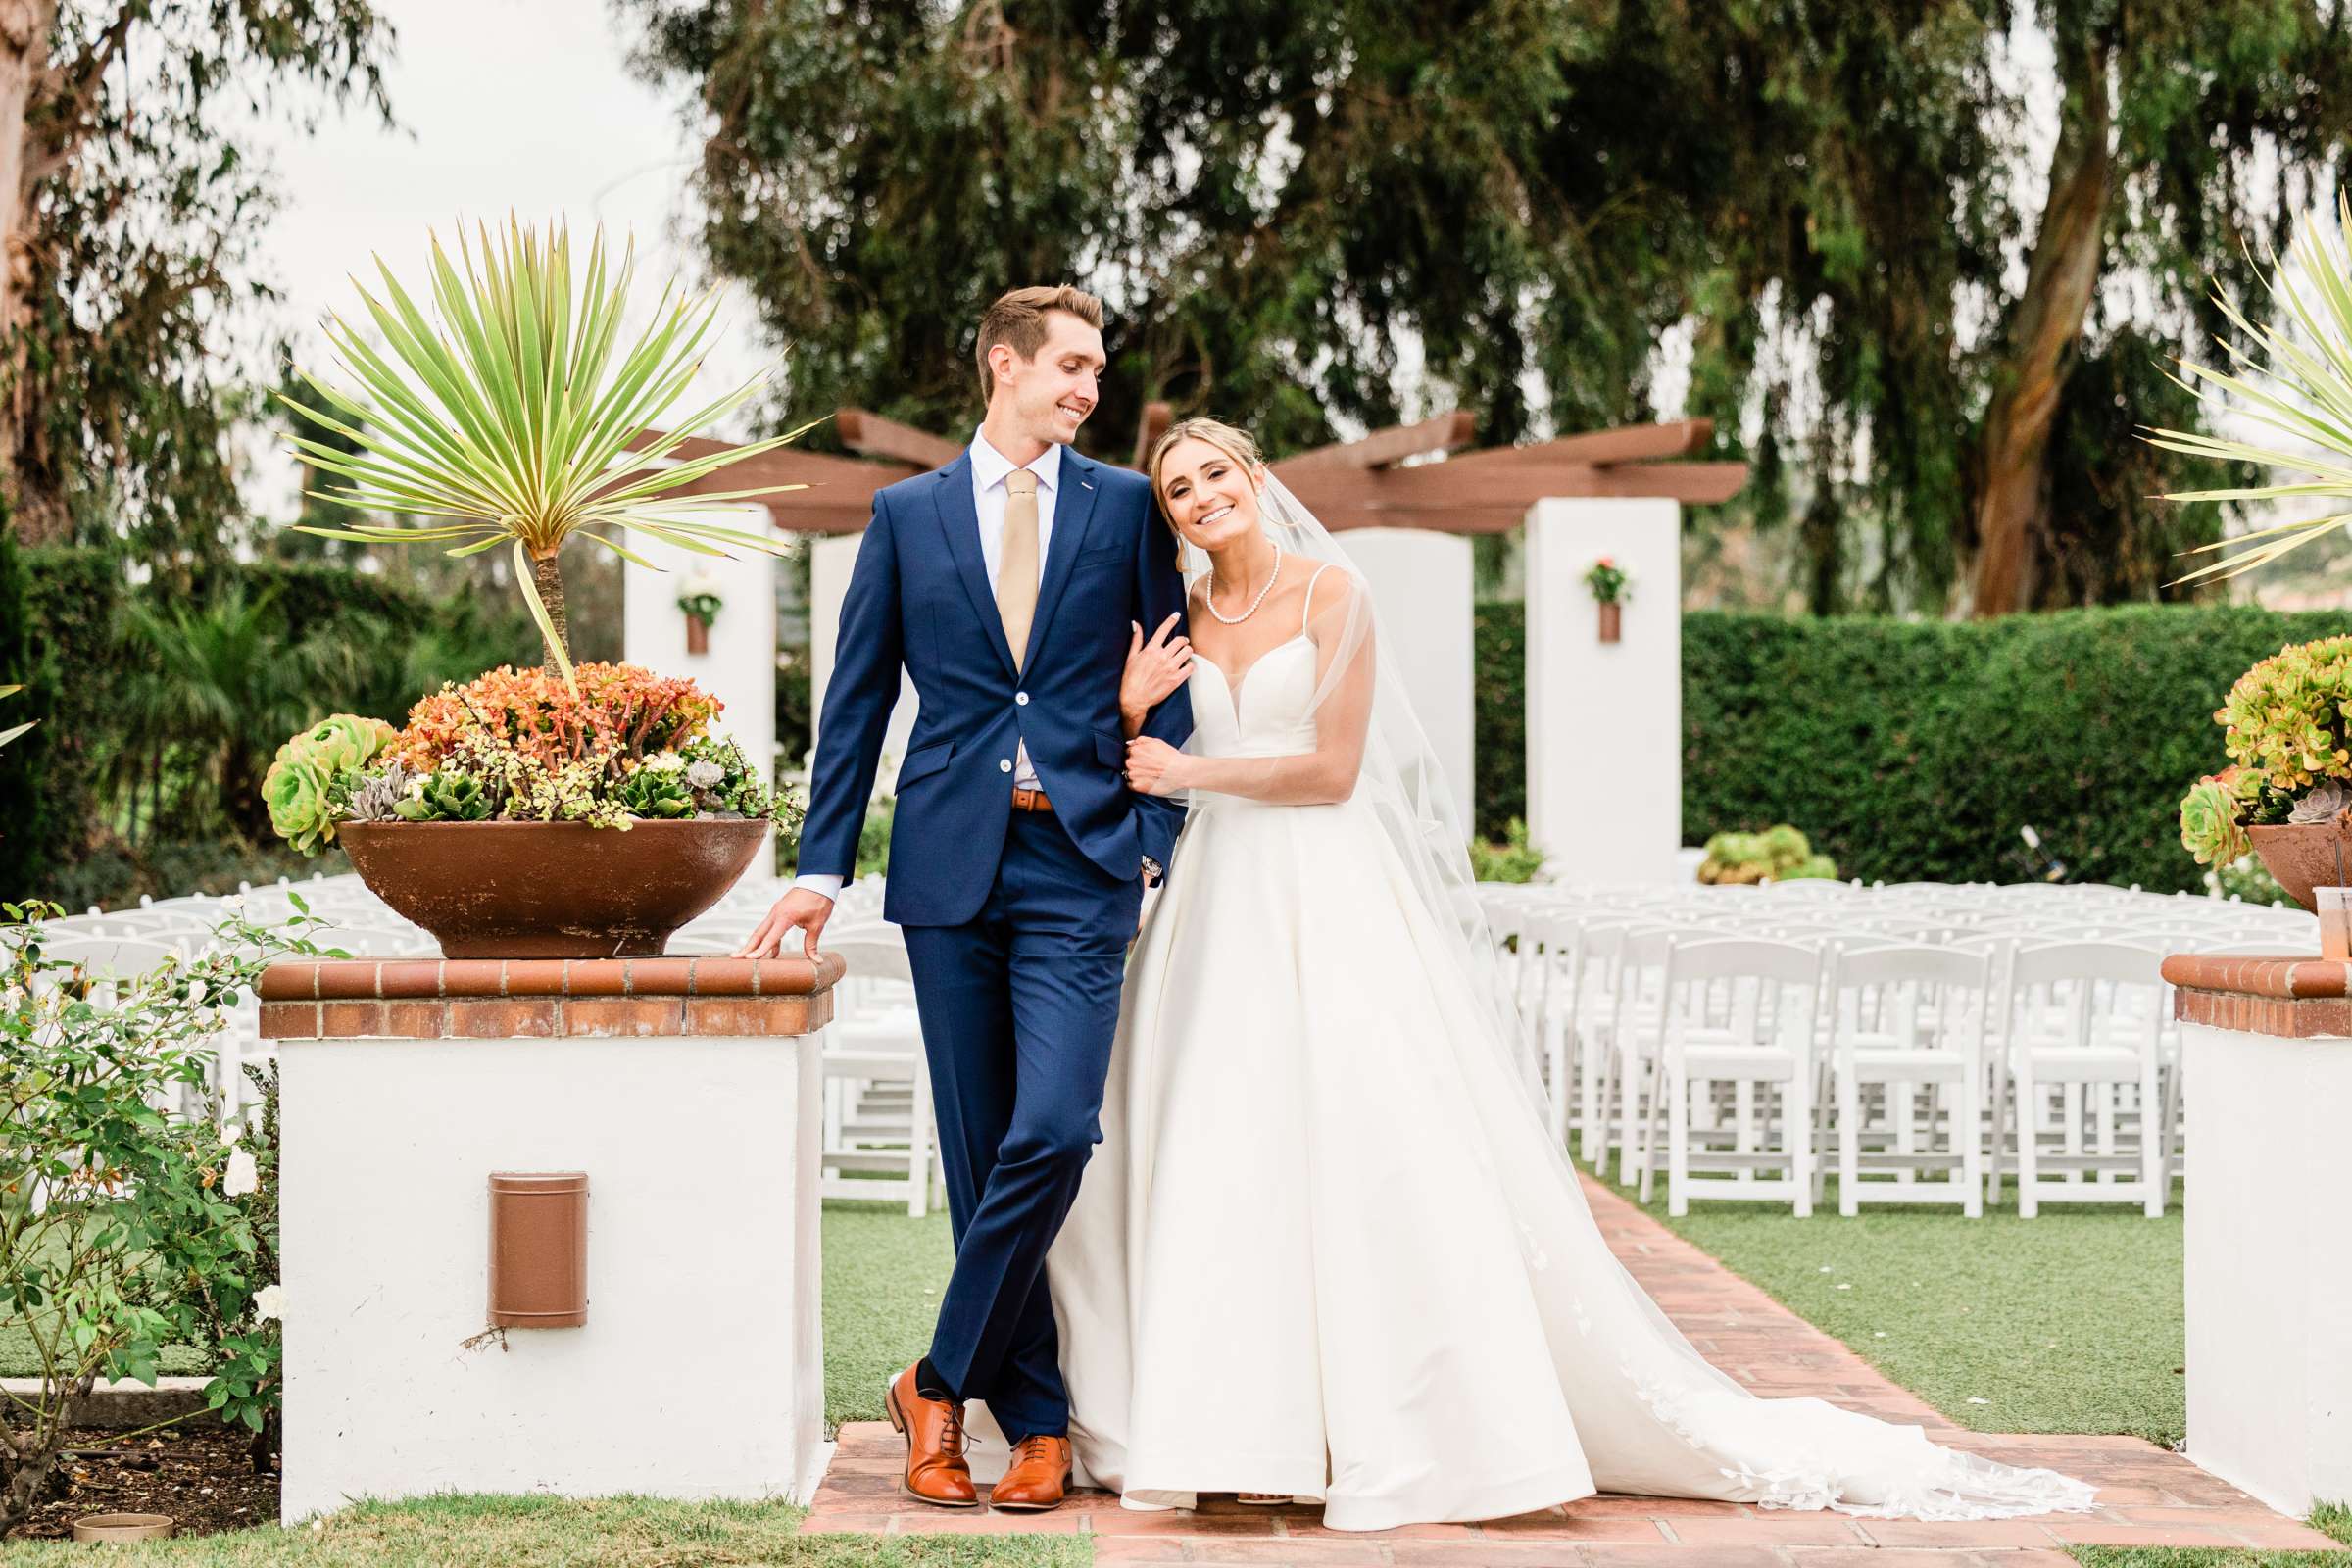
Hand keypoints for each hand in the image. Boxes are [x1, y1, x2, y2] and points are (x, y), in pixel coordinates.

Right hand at [732, 887, 834, 960]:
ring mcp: (776, 912)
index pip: (770, 938)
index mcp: (785, 917)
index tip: (749, 959)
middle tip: (734, 958)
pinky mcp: (779, 911)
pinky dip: (769, 939)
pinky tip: (773, 952)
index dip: (760, 950)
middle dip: (747, 947)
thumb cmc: (819, 901)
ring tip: (746, 957)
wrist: (819, 881)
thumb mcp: (817, 924)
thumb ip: (812, 944)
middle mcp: (776, 914)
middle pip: (758, 934)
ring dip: (754, 944)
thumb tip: (817, 961)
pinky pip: (770, 928)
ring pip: (762, 930)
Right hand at [1120, 614, 1190, 729]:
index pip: (1163, 630)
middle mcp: (1162, 657)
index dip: (1171, 620)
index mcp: (1151, 650)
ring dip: (1187, 651)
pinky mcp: (1176, 680)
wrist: (1134, 699)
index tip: (1176, 615)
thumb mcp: (1131, 657)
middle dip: (1182, 640)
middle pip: (1180, 640)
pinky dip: (1189, 665)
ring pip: (1188, 651)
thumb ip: (1136, 640)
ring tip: (1183, 654)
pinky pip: (1191, 667)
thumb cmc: (1130, 679)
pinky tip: (1185, 666)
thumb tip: (1135, 624)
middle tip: (1181, 643)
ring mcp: (1171, 668)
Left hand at [1123, 735, 1186, 795]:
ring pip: (1129, 774)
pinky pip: (1131, 785)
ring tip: (1150, 775)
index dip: (1138, 756)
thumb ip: (1141, 740)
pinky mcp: (1136, 786)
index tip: (1144, 760)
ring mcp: (1133, 774)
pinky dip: (1137, 784)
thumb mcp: (1156, 741)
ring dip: (1137, 775)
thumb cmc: (1170, 757)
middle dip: (1136, 765)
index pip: (1129, 752)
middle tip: (1149, 768)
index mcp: (1135, 750)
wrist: (1179, 771)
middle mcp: (1131, 762)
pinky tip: (1147, 782)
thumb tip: (1130, 743)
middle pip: (1129, 763)